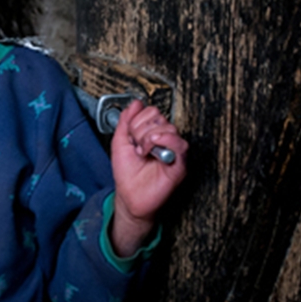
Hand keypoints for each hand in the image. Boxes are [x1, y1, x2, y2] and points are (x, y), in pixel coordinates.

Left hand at [108, 100, 187, 256]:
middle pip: (158, 117)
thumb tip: (135, 104)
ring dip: (149, 137)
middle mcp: (164, 140)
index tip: (130, 136)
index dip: (137, 120)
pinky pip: (180, 144)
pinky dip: (166, 141)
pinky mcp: (179, 164)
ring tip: (143, 151)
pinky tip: (153, 148)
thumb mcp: (120, 142)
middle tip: (136, 146)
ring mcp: (172, 151)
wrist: (130, 197)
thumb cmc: (127, 174)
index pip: (150, 111)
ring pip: (168, 128)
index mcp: (152, 133)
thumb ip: (126, 121)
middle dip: (140, 129)